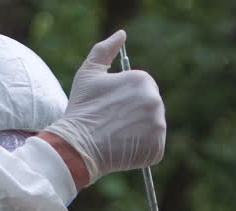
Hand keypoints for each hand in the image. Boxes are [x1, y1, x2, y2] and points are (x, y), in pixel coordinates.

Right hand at [40, 29, 165, 186]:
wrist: (77, 145)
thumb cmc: (81, 108)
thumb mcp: (88, 74)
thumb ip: (105, 50)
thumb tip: (121, 34)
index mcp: (143, 80)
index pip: (143, 89)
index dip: (125, 100)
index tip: (110, 108)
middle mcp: (155, 100)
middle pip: (149, 108)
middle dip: (134, 115)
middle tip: (112, 124)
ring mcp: (158, 125)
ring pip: (152, 128)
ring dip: (138, 132)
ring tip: (116, 136)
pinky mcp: (158, 147)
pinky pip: (154, 147)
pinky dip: (142, 150)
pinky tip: (123, 148)